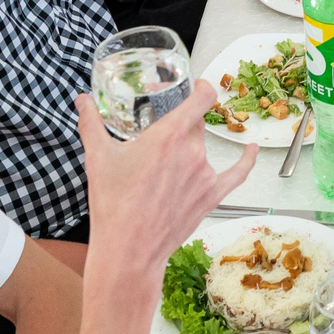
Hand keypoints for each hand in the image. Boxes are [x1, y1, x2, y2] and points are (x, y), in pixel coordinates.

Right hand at [70, 88, 256, 294]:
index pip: (200, 97)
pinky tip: (252, 149)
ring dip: (188, 149)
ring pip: (203, 148)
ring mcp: (204, 174)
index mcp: (168, 135)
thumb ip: (91, 123)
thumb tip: (82, 101)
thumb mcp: (97, 157)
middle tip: (161, 129)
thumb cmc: (112, 204)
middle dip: (180, 121)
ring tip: (164, 163)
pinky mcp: (212, 196)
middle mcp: (192, 151)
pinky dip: (246, 160)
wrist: (128, 249)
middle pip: (195, 124)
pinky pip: (236, 173)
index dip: (199, 86)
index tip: (193, 85)